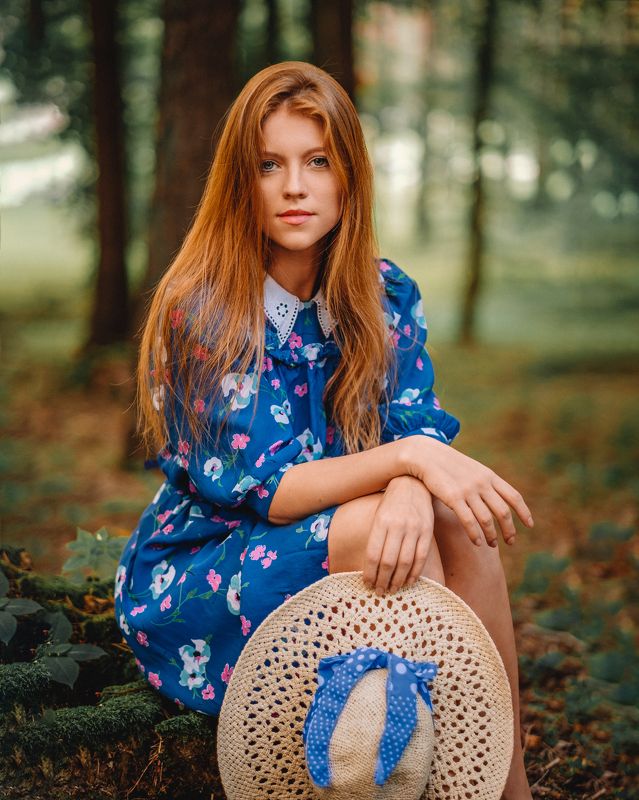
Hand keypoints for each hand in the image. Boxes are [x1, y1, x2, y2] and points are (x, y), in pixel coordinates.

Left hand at [362, 476, 434, 594]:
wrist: (413, 483)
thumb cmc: (391, 503)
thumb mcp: (378, 515)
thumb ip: (376, 537)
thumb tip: (370, 566)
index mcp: (381, 521)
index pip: (373, 554)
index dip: (369, 573)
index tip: (367, 584)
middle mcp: (398, 526)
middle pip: (388, 562)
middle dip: (382, 580)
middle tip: (379, 591)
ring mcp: (414, 529)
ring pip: (405, 562)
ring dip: (398, 580)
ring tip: (392, 589)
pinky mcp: (427, 532)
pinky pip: (421, 557)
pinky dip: (414, 573)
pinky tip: (408, 582)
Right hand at [401, 435, 533, 546]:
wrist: (426, 455)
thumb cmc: (448, 465)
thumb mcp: (472, 469)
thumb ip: (484, 482)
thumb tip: (496, 499)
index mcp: (489, 476)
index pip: (514, 496)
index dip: (524, 512)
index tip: (530, 525)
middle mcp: (482, 484)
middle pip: (503, 512)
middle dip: (509, 530)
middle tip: (511, 542)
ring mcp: (468, 491)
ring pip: (487, 520)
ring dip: (492, 535)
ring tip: (492, 544)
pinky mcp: (453, 498)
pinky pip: (469, 521)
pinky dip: (475, 535)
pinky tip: (477, 543)